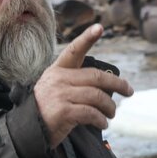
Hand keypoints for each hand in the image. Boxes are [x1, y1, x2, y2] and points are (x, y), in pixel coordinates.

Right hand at [34, 24, 133, 147]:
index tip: (99, 27)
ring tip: (112, 113)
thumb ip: (76, 83)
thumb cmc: (47, 110)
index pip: (74, 51)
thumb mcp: (56, 89)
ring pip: (97, 96)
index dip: (87, 38)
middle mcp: (58, 79)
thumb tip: (107, 86)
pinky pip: (91, 113)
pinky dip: (101, 119)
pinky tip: (103, 123)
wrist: (27, 131)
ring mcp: (60, 94)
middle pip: (96, 76)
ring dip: (110, 107)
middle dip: (117, 84)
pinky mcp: (63, 111)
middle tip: (129, 91)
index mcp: (57, 70)